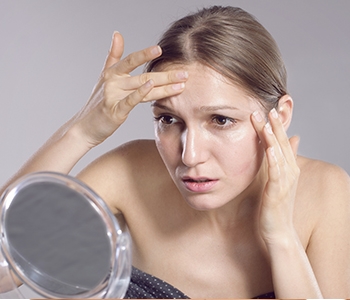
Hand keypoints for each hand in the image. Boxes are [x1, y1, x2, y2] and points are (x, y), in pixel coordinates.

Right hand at [72, 32, 187, 146]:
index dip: (144, 54)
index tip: (160, 49)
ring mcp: (113, 96)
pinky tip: (152, 86)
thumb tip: (117, 34)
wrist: (85, 128)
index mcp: (112, 74)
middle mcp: (112, 82)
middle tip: (184, 73)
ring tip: (181, 83)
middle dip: (166, 75)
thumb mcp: (104, 77)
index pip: (131, 61)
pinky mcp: (115, 111)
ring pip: (141, 87)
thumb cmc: (98, 103)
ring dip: (163, 86)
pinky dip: (140, 93)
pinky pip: (130, 101)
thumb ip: (113, 56)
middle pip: (143, 75)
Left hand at [251, 108, 299, 244]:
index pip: (281, 141)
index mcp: (288, 167)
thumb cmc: (276, 205)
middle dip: (275, 125)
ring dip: (273, 136)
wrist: (278, 230)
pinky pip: (276, 171)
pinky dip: (274, 158)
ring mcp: (285, 180)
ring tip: (267, 120)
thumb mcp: (280, 179)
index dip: (276, 125)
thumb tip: (293, 139)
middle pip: (282, 143)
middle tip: (268, 107)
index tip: (269, 109)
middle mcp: (289, 171)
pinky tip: (269, 147)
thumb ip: (284, 160)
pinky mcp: (278, 190)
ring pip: (279, 153)